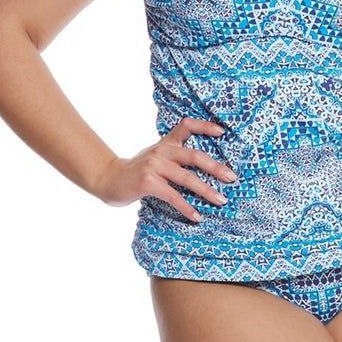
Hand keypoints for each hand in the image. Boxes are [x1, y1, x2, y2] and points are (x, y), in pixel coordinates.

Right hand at [92, 117, 237, 220]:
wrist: (108, 179)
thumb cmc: (138, 171)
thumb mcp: (157, 157)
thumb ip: (176, 158)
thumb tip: (207, 169)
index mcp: (166, 143)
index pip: (187, 126)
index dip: (205, 126)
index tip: (223, 131)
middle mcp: (162, 151)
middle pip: (194, 156)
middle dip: (216, 167)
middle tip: (232, 178)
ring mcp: (154, 166)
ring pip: (187, 178)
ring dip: (206, 191)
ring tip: (221, 200)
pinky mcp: (147, 182)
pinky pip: (172, 195)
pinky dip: (186, 207)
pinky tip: (197, 216)